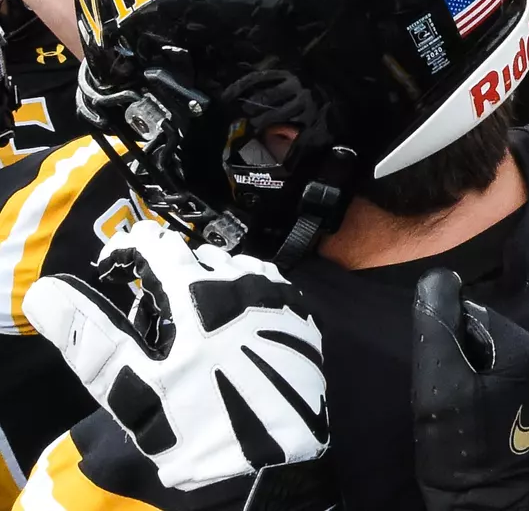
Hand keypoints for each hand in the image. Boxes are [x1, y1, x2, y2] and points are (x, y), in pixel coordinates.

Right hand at [23, 221, 327, 491]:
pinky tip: (237, 329)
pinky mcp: (305, 319)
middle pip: (196, 258)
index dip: (129, 249)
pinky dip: (247, 296)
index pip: (157, 244)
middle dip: (168, 275)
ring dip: (210, 282)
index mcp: (197, 292)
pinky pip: (270, 288)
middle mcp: (244, 282)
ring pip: (236, 268)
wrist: (271, 463)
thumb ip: (88, 334)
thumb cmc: (194, 426)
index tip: (112, 268)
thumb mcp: (129, 387)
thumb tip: (45, 291)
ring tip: (195, 325)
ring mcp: (280, 298)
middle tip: (153, 316)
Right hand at [413, 270, 528, 510]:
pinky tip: (470, 418)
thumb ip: (438, 327)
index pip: (474, 317)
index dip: (445, 343)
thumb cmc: (463, 453)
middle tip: (444, 399)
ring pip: (488, 357)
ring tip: (457, 412)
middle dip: (457, 359)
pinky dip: (479, 391)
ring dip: (466, 376)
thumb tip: (438, 275)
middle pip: (483, 335)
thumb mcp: (441, 386)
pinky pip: (499, 378)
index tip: (437, 381)